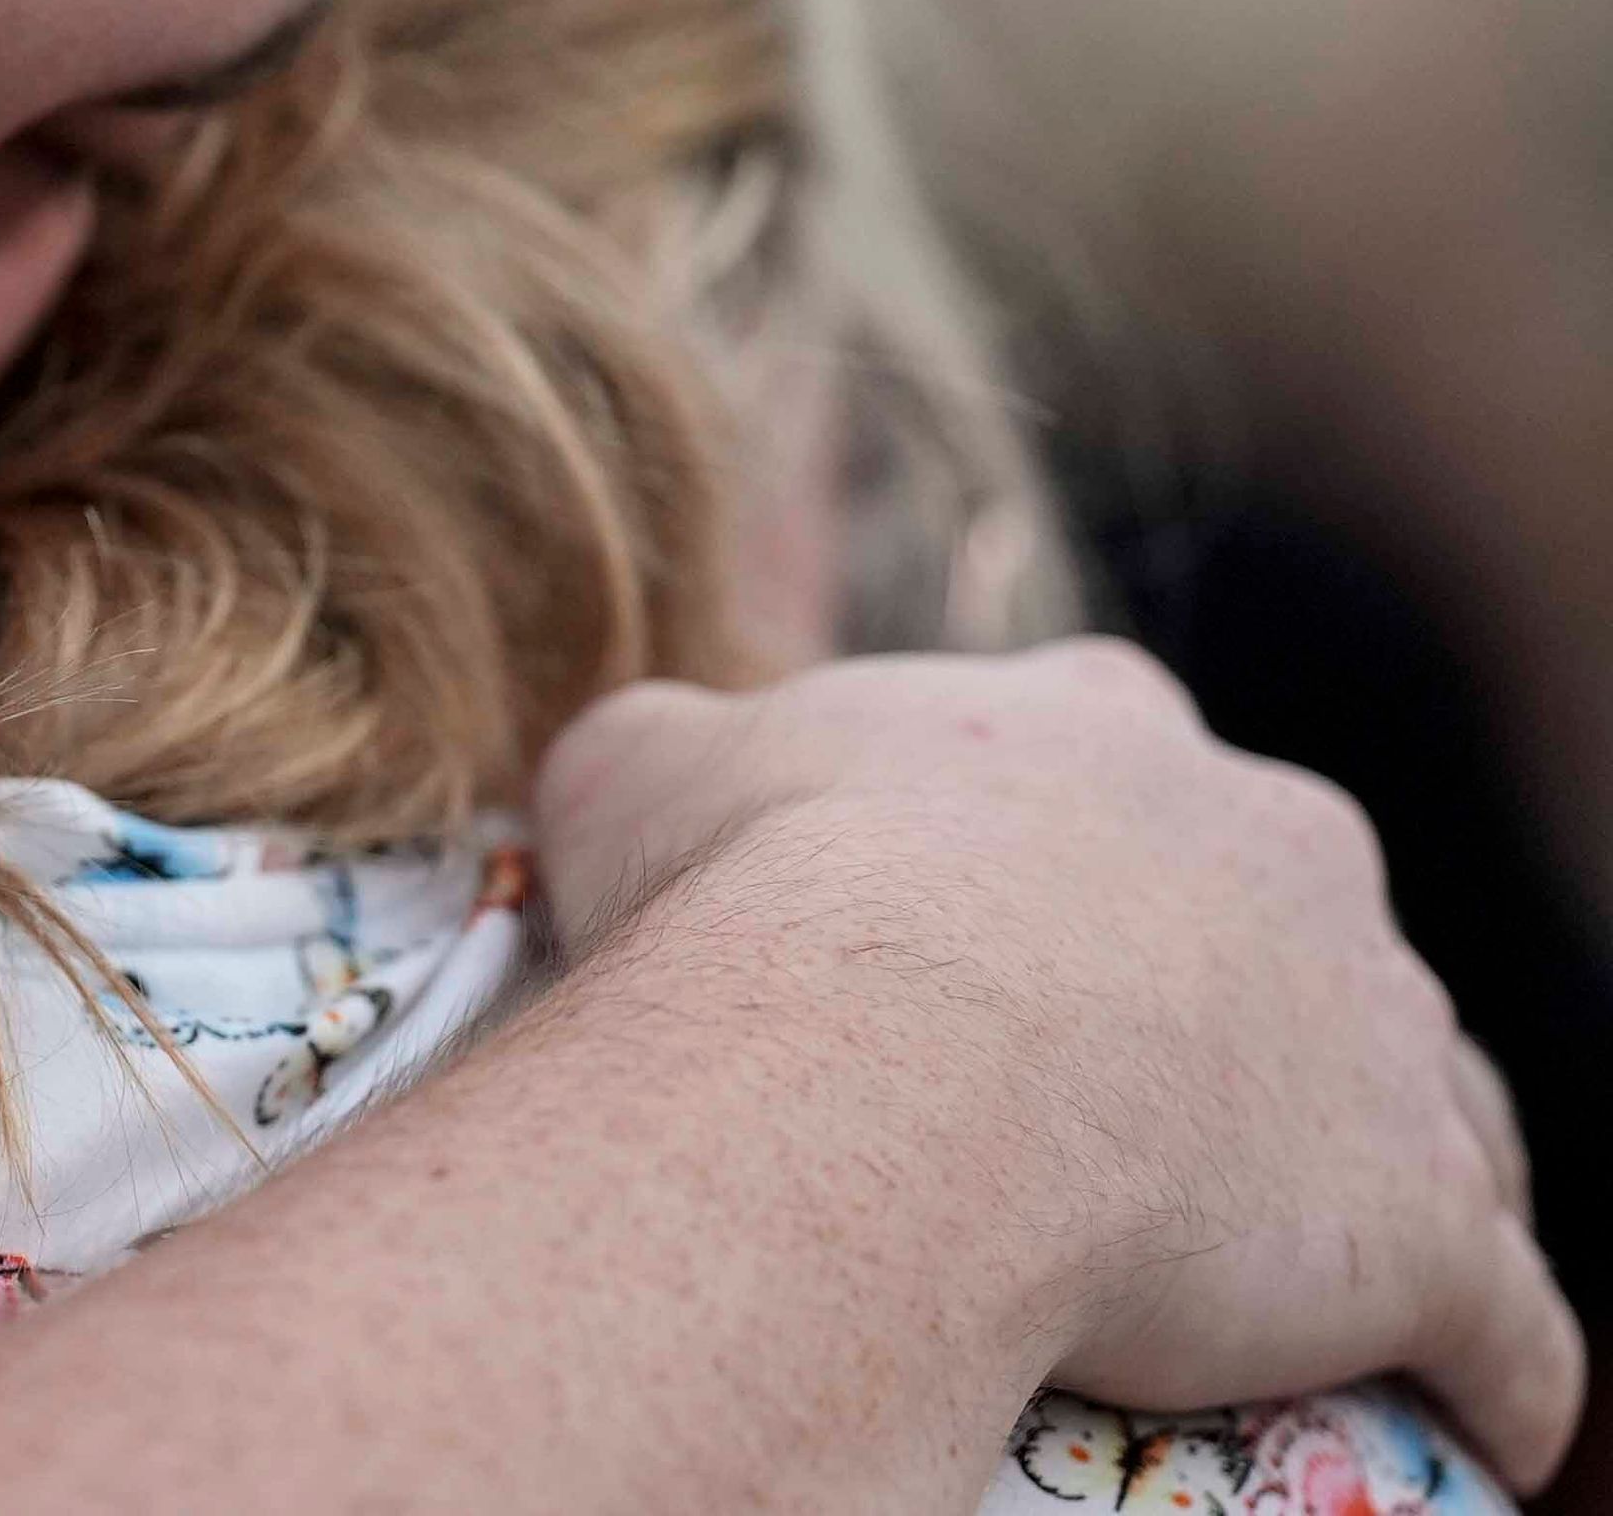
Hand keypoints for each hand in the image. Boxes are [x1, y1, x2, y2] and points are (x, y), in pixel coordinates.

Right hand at [534, 638, 1583, 1492]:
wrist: (880, 1061)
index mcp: (1095, 726)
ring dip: (1369, 1165)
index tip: (979, 932)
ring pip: (1419, 1096)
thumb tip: (666, 770)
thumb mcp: (637, 768)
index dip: (1048, 854)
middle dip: (1229, 998)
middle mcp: (1270, 839)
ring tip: (1295, 1263)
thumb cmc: (744, 901)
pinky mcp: (1429, 1216)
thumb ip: (681, 750)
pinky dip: (1490, 1365)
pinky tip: (1465, 1413)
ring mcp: (1376, 1022)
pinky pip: (1503, 1311)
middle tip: (1110, 1102)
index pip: (1113, 768)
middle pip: (1289, 918)